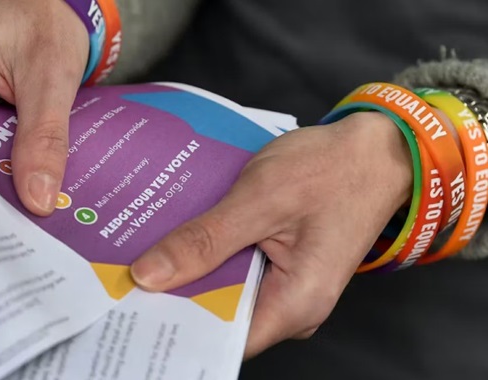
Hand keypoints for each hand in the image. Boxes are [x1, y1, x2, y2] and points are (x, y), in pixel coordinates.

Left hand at [130, 112, 413, 357]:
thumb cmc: (330, 170)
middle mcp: (291, 308)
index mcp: (293, 305)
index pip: (219, 340)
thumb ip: (205, 241)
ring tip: (142, 255)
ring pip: (224, 293)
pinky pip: (237, 272)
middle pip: (218, 318)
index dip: (172, 327)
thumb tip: (149, 276)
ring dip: (190, 272)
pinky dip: (210, 256)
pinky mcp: (282, 268)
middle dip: (173, 297)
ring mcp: (287, 288)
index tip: (128, 310)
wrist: (375, 149)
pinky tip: (180, 239)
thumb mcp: (260, 200)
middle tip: (122, 276)